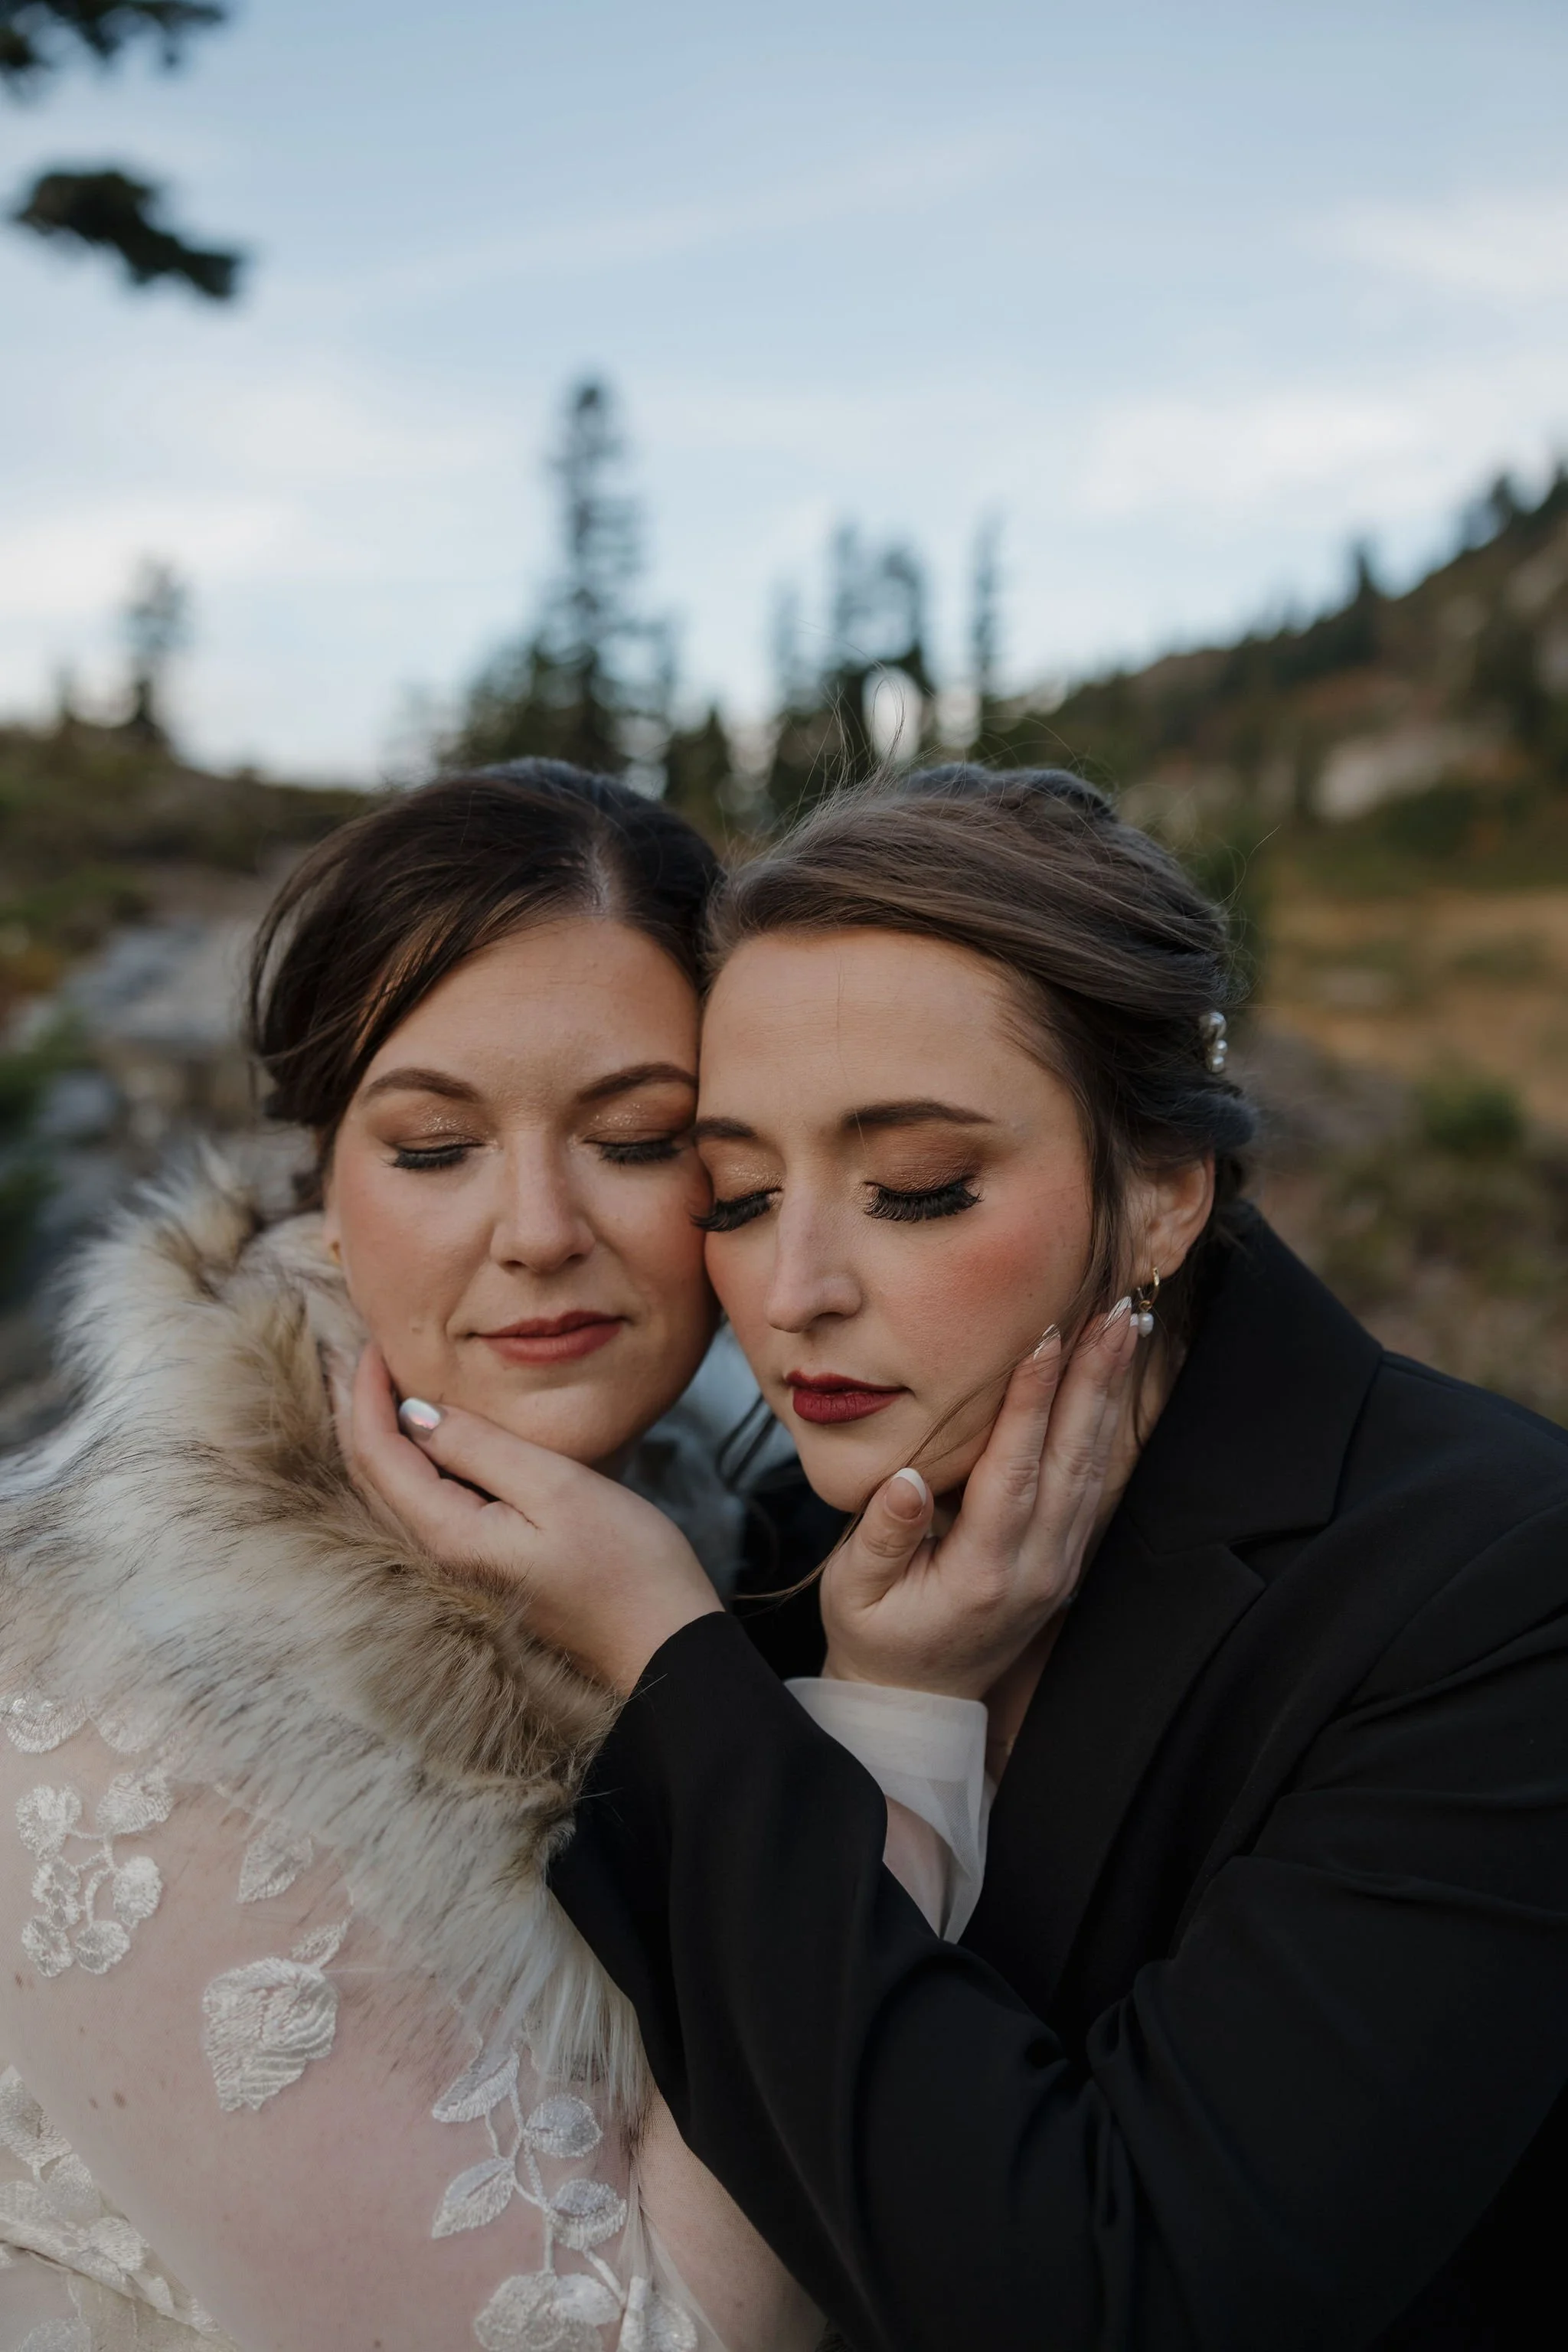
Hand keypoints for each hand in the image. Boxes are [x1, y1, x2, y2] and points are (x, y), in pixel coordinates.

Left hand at [339, 1346, 721, 1692]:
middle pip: (372, 1476)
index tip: (377, 1340)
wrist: (663, 1645)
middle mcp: (438, 1557)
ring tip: (379, 1384)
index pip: (379, 1454)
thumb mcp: (556, 1487)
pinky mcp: (482, 1568)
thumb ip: (481, 1447)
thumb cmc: (625, 1564)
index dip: (368, 1394)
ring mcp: (458, 1568)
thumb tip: (416, 1413)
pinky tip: (425, 1438)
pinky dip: (410, 1463)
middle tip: (356, 1352)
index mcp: (448, 1534)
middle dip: (359, 1411)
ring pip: (394, 1492)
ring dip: (381, 1436)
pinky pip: (423, 1506)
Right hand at [818, 1300, 1141, 1701]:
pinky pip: (1095, 1485)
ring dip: (1110, 1394)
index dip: (1031, 1400)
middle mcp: (1036, 1569)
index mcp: (982, 1573)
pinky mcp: (1065, 1559)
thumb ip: (882, 1537)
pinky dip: (1107, 1427)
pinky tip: (1114, 1383)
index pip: (1015, 1470)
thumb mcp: (855, 1592)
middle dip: (1095, 1380)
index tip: (1046, 1335)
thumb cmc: (876, 1635)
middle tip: (1117, 1312)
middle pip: (1073, 1460)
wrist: (914, 1697)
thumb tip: (909, 1480)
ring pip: (1093, 1468)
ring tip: (1127, 1330)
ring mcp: (1059, 1566)